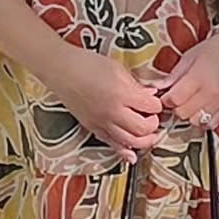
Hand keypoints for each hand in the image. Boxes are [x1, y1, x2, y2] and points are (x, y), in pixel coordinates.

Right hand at [55, 47, 164, 164]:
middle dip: (153, 124)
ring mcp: (101, 123)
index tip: (156, 101)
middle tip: (153, 117)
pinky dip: (124, 151)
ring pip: (130, 142)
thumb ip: (136, 84)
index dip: (157, 105)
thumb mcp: (117, 68)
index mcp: (121, 94)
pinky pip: (112, 145)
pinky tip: (132, 154)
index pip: (150, 107)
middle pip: (143, 129)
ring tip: (149, 133)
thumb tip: (152, 95)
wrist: (61, 70)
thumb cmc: (87, 64)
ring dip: (144, 140)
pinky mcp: (93, 128)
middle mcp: (112, 112)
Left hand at [157, 27, 218, 132]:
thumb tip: (158, 87)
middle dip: (175, 107)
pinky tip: (200, 109)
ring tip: (188, 103)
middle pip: (183, 113)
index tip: (165, 94)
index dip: (165, 99)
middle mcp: (211, 93)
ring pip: (195, 121)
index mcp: (199, 76)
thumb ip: (174, 74)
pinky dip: (203, 120)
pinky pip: (211, 124)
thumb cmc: (218, 47)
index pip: (174, 99)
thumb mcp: (191, 55)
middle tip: (176, 97)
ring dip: (188, 115)